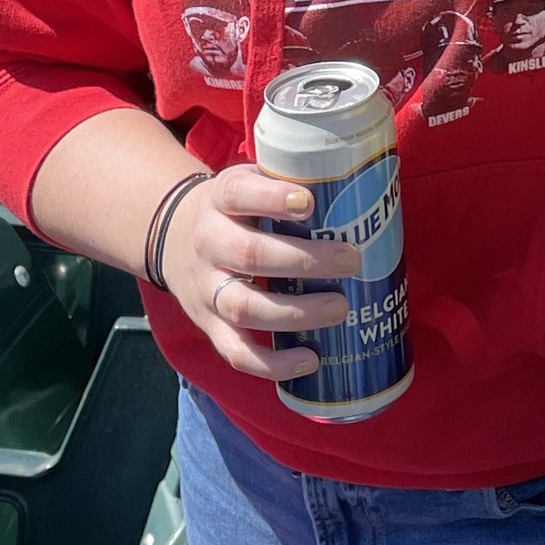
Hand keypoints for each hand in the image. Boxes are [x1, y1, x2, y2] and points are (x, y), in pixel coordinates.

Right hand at [165, 162, 360, 384]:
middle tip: (352, 261)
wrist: (173, 237)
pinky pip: (236, 351)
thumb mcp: (251, 181)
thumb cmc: (237, 210)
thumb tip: (370, 182)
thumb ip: (291, 181)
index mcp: (221, 199)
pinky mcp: (209, 325)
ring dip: (296, 313)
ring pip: (244, 307)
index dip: (272, 198)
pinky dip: (273, 363)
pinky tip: (310, 360)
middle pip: (250, 255)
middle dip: (304, 261)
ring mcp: (206, 289)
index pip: (239, 194)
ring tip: (340, 309)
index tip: (309, 202)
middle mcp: (208, 243)